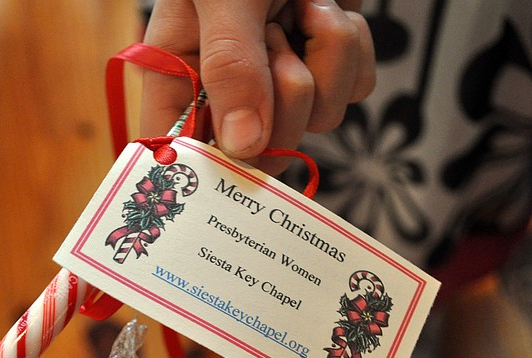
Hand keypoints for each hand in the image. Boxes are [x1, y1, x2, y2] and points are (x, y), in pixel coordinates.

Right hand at [141, 0, 374, 173]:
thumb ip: (230, 64)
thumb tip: (244, 146)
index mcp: (180, 67)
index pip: (179, 146)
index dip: (208, 166)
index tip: (238, 162)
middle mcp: (227, 82)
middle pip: (262, 148)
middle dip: (286, 95)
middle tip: (275, 37)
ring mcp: (279, 77)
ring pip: (317, 120)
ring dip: (326, 60)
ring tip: (306, 7)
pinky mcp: (324, 66)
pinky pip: (352, 92)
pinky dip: (351, 51)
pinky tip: (328, 12)